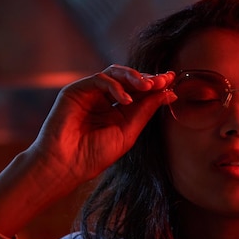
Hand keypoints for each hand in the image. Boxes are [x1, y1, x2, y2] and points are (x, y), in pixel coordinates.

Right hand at [0, 65, 175, 237]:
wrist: (67, 164)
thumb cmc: (95, 154)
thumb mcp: (128, 132)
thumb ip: (146, 111)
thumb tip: (169, 93)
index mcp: (118, 111)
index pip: (139, 92)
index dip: (155, 85)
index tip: (171, 80)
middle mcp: (105, 99)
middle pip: (129, 80)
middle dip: (148, 78)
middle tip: (164, 80)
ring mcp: (90, 93)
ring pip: (115, 73)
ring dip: (134, 77)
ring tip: (148, 86)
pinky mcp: (76, 90)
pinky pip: (100, 79)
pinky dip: (115, 86)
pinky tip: (126, 100)